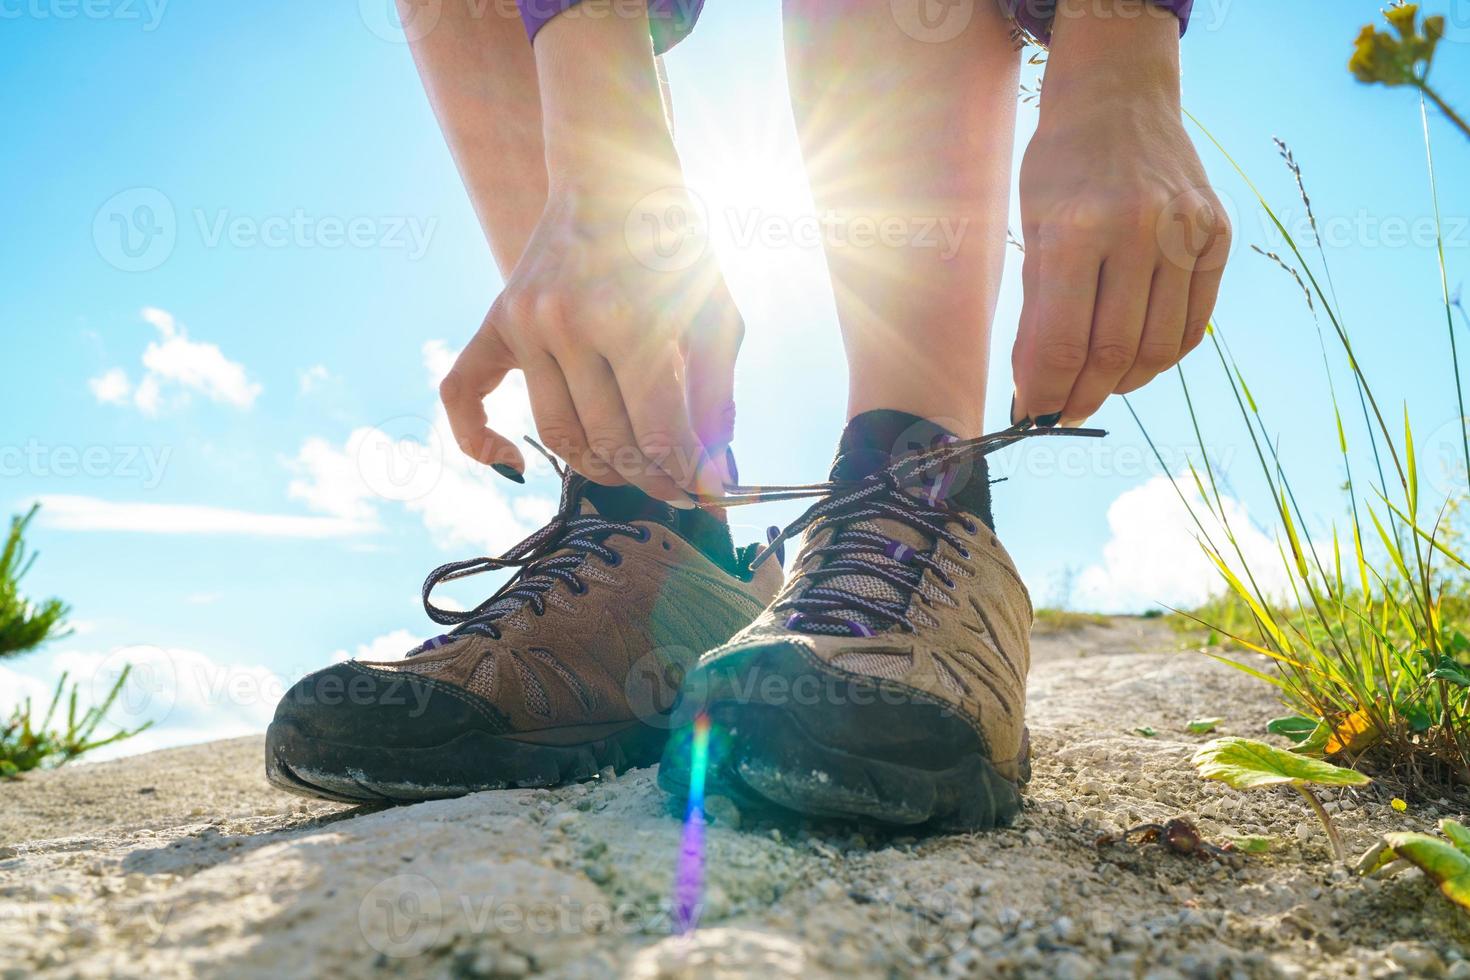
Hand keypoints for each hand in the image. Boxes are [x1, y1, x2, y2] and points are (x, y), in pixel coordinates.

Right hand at [439, 185, 740, 501]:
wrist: (611, 175)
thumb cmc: (675, 247)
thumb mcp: (715, 313)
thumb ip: (717, 396)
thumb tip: (714, 475)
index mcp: (627, 316)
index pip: (658, 429)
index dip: (688, 473)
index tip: (706, 494)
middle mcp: (565, 321)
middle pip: (608, 440)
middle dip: (650, 477)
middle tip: (676, 486)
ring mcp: (522, 322)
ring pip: (556, 434)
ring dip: (598, 468)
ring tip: (632, 471)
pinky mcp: (495, 320)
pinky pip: (464, 394)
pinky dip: (478, 441)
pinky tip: (515, 467)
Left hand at [1012, 2, 1229, 425]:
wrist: (1118, 97)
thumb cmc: (1060, 166)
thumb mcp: (1031, 228)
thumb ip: (1038, 307)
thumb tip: (1038, 385)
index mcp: (1075, 229)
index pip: (1060, 343)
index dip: (1044, 392)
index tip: (1032, 414)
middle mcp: (1137, 230)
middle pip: (1112, 353)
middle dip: (1082, 398)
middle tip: (1062, 414)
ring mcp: (1185, 232)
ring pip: (1158, 348)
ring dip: (1123, 383)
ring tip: (1097, 388)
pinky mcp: (1217, 235)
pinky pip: (1194, 322)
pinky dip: (1164, 354)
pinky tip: (1135, 359)